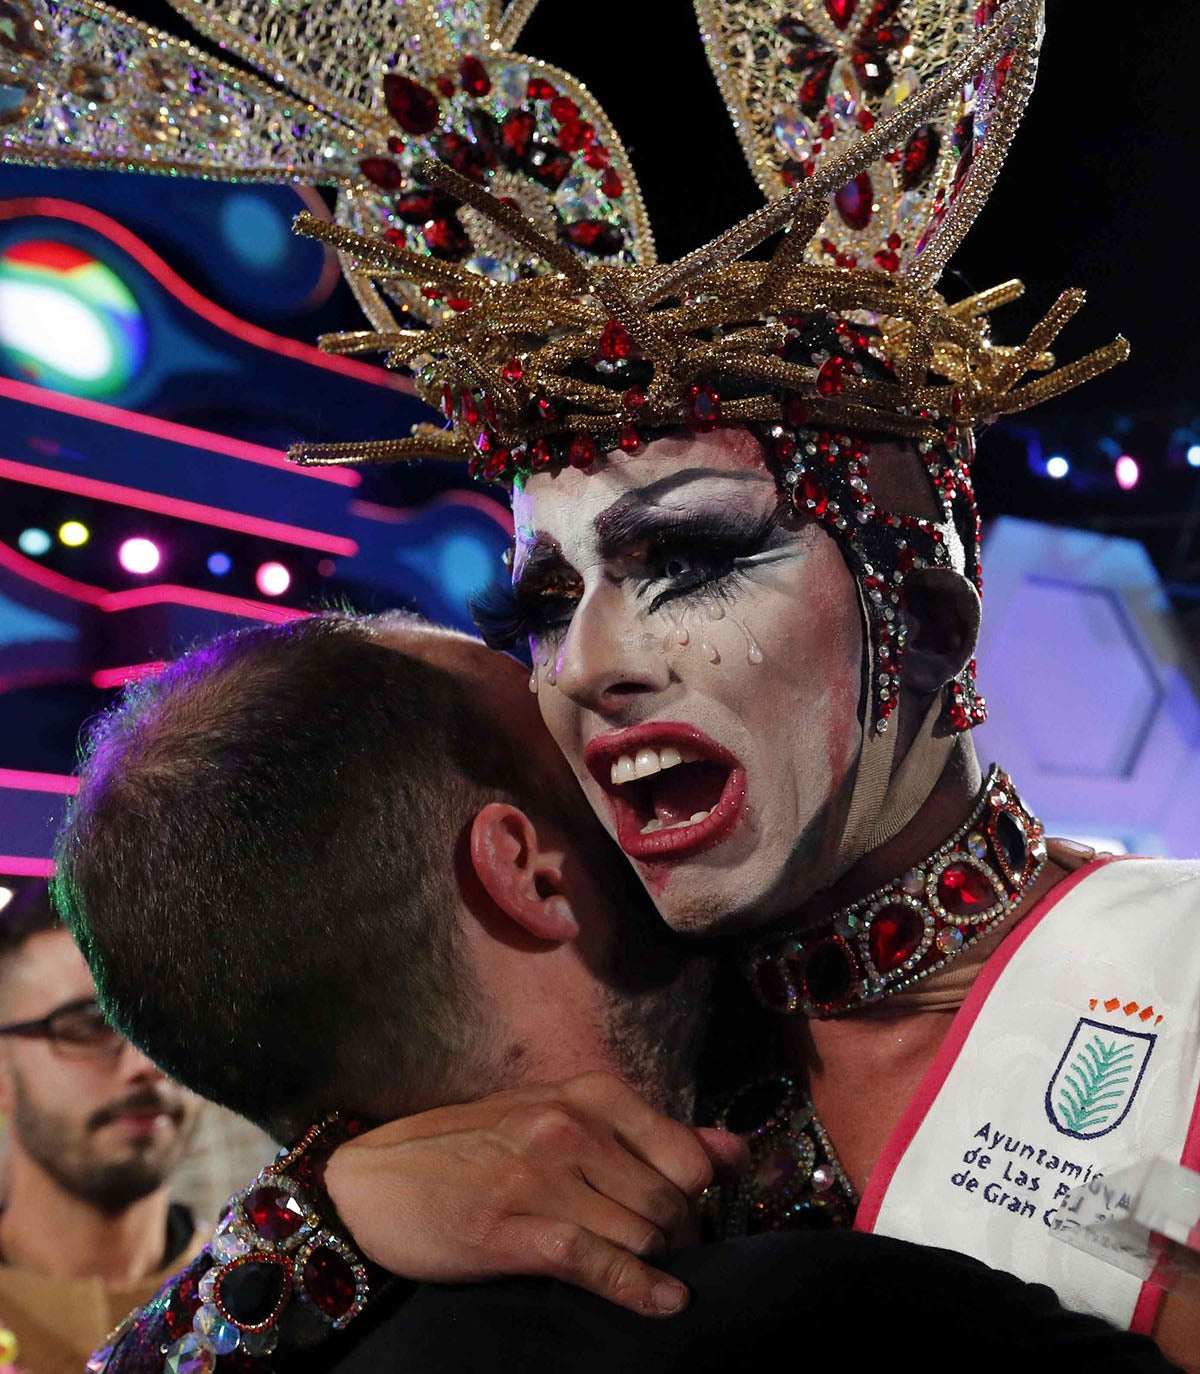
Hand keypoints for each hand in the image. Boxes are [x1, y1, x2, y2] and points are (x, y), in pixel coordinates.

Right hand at [324, 1071, 747, 1316]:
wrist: (374, 1178)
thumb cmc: (472, 1148)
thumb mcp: (559, 1117)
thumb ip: (647, 1134)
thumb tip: (736, 1153)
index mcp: (587, 1094)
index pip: (688, 1154)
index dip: (699, 1198)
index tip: (687, 1220)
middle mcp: (571, 1126)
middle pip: (671, 1201)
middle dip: (681, 1239)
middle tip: (667, 1256)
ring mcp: (542, 1176)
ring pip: (643, 1233)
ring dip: (657, 1264)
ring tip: (648, 1274)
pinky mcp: (514, 1229)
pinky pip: (599, 1262)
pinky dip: (640, 1289)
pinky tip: (665, 1304)